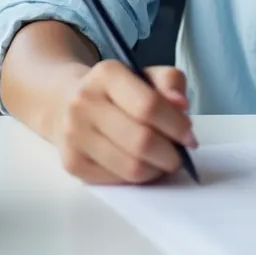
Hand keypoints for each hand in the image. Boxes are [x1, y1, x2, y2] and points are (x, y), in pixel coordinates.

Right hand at [53, 61, 197, 183]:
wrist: (66, 102)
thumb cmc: (118, 90)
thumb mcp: (146, 75)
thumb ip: (169, 82)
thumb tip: (181, 105)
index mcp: (106, 74)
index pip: (148, 106)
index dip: (176, 125)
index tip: (189, 136)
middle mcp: (84, 103)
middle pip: (140, 140)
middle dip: (170, 154)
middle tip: (180, 155)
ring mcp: (74, 135)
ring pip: (130, 167)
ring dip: (156, 169)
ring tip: (163, 161)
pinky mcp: (71, 163)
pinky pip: (116, 180)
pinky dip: (137, 178)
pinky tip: (142, 165)